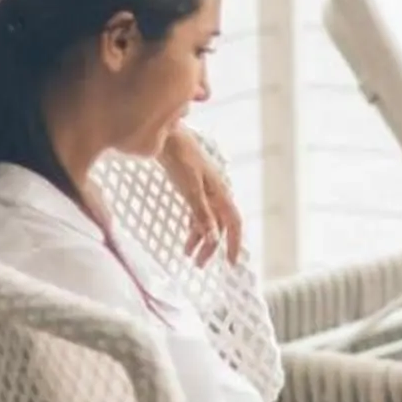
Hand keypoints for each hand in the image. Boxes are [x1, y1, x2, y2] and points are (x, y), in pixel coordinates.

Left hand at [156, 124, 244, 266]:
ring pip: (207, 220)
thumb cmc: (179, 158)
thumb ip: (201, 214)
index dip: (234, 244)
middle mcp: (216, 193)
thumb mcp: (190, 189)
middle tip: (200, 265)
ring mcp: (205, 190)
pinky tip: (186, 237)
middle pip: (219, 226)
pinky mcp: (192, 187)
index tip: (231, 264)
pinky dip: (193, 227)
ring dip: (199, 239)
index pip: (233, 224)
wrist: (166, 136)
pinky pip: (198, 213)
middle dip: (211, 247)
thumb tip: (212, 238)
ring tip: (188, 255)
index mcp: (220, 193)